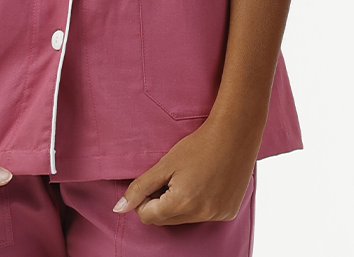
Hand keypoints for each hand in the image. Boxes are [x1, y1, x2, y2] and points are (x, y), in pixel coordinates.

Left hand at [112, 113, 258, 225]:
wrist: (234, 134)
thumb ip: (140, 187)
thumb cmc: (198, 145)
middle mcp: (201, 215)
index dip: (144, 198)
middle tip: (171, 176)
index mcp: (181, 203)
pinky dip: (199, 204)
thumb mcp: (165, 164)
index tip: (153, 180)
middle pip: (166, 220)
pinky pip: (204, 215)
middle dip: (161, 202)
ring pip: (185, 219)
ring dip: (180, 204)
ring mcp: (217, 216)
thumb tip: (119, 209)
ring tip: (189, 177)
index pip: (148, 216)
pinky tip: (205, 182)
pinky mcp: (228, 213)